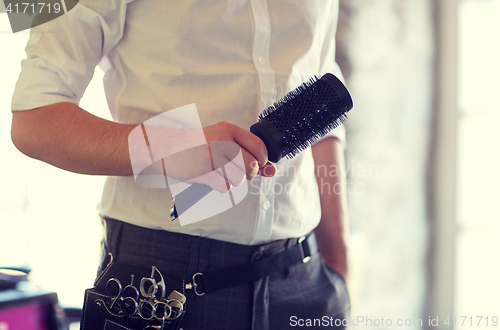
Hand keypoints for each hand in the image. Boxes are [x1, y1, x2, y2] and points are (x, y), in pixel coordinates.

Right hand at [130, 121, 275, 192]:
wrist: (168, 149)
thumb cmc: (199, 147)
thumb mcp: (225, 143)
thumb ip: (249, 155)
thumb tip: (272, 170)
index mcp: (229, 129)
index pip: (260, 147)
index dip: (262, 160)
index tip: (255, 163)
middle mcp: (222, 140)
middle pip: (252, 165)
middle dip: (248, 173)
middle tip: (234, 169)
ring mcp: (213, 156)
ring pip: (240, 178)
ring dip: (232, 180)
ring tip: (219, 171)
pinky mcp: (204, 171)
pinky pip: (225, 187)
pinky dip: (220, 186)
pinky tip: (210, 176)